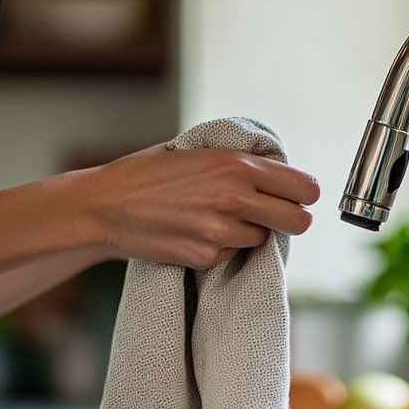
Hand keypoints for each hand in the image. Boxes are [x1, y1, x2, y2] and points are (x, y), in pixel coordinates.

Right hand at [72, 145, 320, 268]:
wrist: (103, 205)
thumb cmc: (148, 174)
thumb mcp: (198, 151)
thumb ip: (239, 161)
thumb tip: (280, 172)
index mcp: (236, 165)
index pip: (305, 188)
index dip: (304, 194)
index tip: (296, 197)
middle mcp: (234, 198)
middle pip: (299, 222)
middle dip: (291, 220)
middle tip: (274, 216)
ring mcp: (219, 232)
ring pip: (263, 240)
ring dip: (249, 232)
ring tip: (217, 218)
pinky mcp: (204, 257)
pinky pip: (232, 255)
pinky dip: (222, 247)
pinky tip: (195, 232)